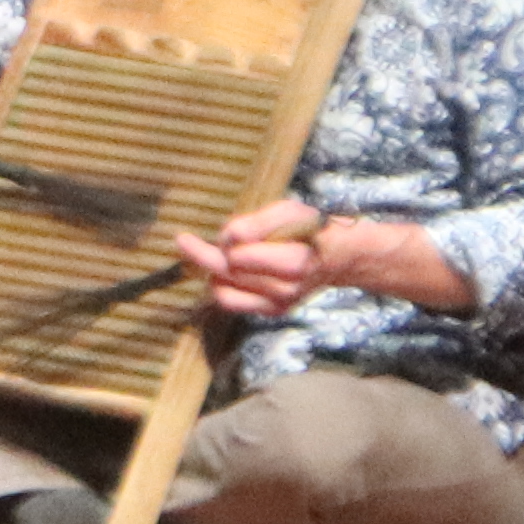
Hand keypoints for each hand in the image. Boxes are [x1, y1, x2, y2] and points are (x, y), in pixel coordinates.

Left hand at [173, 196, 331, 323]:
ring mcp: (279, 304)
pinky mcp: (273, 311)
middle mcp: (286, 289)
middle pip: (226, 274)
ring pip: (223, 291)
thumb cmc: (311, 229)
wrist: (340, 256)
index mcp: (293, 263)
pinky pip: (231, 302)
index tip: (212, 231)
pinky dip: (221, 286)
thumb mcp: (288, 212)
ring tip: (218, 253)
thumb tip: (229, 238)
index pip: (237, 259)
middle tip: (183, 240)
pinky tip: (225, 270)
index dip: (220, 243)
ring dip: (213, 271)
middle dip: (203, 255)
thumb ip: (258, 223)